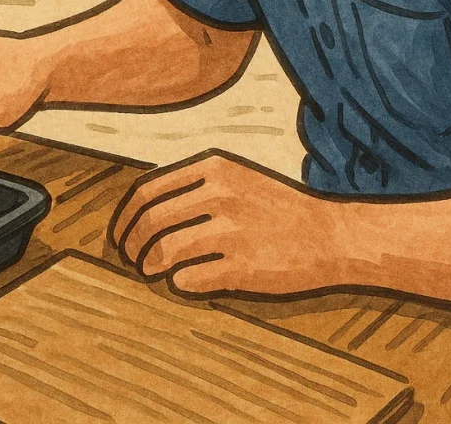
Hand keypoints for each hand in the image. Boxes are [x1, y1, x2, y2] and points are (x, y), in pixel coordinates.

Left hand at [110, 151, 343, 295]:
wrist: (331, 234)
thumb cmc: (275, 207)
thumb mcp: (234, 176)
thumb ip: (190, 184)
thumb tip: (137, 209)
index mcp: (213, 167)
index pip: (147, 190)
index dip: (125, 217)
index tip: (119, 236)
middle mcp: (220, 193)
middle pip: (151, 221)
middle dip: (131, 245)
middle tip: (131, 260)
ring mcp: (233, 230)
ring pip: (165, 251)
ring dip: (150, 266)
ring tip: (150, 272)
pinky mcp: (245, 267)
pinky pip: (191, 278)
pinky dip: (179, 283)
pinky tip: (183, 281)